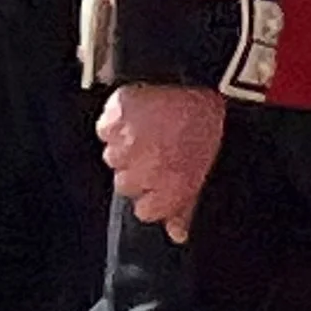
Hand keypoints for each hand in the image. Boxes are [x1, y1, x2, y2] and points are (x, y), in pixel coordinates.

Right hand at [99, 83, 226, 243]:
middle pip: (126, 184)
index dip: (155, 192)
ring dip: (126, 144)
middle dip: (139, 167)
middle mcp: (143, 174)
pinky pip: (104, 129)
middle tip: (158, 145)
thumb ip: (186, 206)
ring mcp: (125, 146)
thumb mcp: (205, 166)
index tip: (164, 174)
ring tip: (149, 125)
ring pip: (113, 157)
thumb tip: (177, 235)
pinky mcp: (113, 118)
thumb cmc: (206, 121)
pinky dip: (115, 122)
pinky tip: (137, 112)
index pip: (146, 211)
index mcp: (169, 190)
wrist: (199, 75)